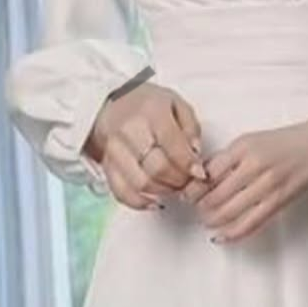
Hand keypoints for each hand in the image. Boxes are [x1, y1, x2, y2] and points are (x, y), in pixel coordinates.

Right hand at [83, 81, 208, 209]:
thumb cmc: (148, 105)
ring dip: (164, 192)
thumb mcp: (177, 105)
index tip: (200, 173)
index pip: (173, 146)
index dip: (190, 165)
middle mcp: (129, 131)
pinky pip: (121, 192)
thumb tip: (195, 153)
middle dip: (179, 181)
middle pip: (157, 168)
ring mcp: (114, 149)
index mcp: (151, 112)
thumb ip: (191, 128)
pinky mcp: (107, 165)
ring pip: (141, 183)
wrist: (114, 104)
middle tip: (188, 181)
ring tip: (174, 187)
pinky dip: (140, 202)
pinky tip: (155, 201)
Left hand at [195, 116, 307, 242]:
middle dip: (200, 206)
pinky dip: (232, 234)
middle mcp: (254, 166)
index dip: (193, 188)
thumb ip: (226, 158)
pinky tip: (221, 237)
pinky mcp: (279, 201)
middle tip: (195, 209)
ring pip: (230, 211)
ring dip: (213, 220)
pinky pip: (251, 223)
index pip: (207, 173)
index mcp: (243, 148)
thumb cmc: (284, 142)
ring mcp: (268, 185)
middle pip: (215, 195)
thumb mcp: (249, 141)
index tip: (187, 194)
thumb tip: (200, 177)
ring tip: (206, 221)